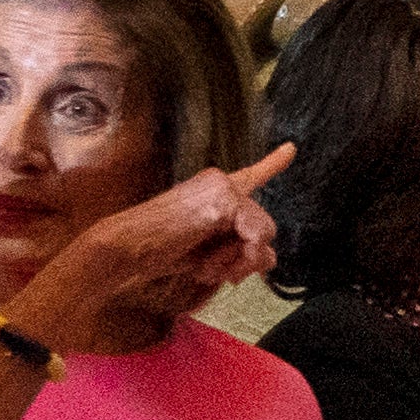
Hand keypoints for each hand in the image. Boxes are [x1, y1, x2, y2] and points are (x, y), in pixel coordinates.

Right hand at [4, 143, 292, 355]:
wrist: (127, 249)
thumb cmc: (160, 252)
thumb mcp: (208, 255)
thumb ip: (241, 254)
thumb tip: (270, 257)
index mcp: (214, 192)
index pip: (251, 177)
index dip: (273, 163)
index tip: (292, 148)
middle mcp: (221, 182)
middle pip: (265, 229)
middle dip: (244, 259)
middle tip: (209, 270)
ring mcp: (223, 187)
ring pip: (265, 234)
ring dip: (238, 262)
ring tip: (204, 265)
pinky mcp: (223, 199)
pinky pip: (256, 235)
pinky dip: (238, 255)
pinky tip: (207, 258)